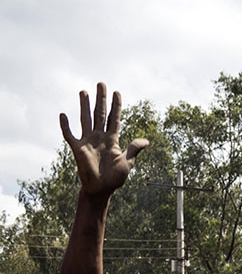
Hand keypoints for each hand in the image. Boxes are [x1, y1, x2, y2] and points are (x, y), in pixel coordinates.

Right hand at [59, 83, 148, 199]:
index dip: (116, 106)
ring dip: (84, 105)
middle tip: (101, 83)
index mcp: (113, 139)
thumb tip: (146, 141)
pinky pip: (69, 135)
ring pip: (86, 119)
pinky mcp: (77, 148)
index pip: (114, 118)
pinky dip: (65, 126)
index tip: (117, 92)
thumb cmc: (114, 178)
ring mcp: (88, 141)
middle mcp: (100, 137)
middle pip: (100, 114)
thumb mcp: (128, 162)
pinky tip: (63, 115)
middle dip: (101, 99)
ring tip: (84, 91)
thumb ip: (134, 149)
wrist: (101, 189)